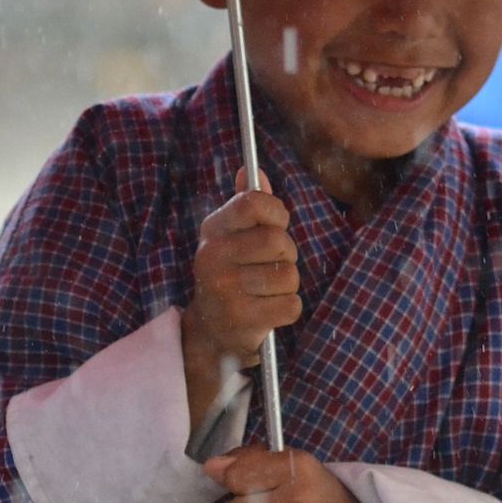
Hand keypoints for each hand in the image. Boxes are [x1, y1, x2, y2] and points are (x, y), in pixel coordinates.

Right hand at [181, 170, 300, 427]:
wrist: (210, 332)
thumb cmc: (231, 273)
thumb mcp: (232, 236)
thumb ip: (247, 203)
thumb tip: (253, 170)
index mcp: (212, 229)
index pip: (254, 202)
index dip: (276, 213)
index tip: (276, 225)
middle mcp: (212, 256)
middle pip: (278, 240)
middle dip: (286, 254)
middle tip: (271, 265)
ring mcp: (224, 290)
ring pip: (288, 274)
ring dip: (287, 285)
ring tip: (266, 290)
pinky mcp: (241, 321)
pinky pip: (291, 305)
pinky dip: (287, 309)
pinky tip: (267, 310)